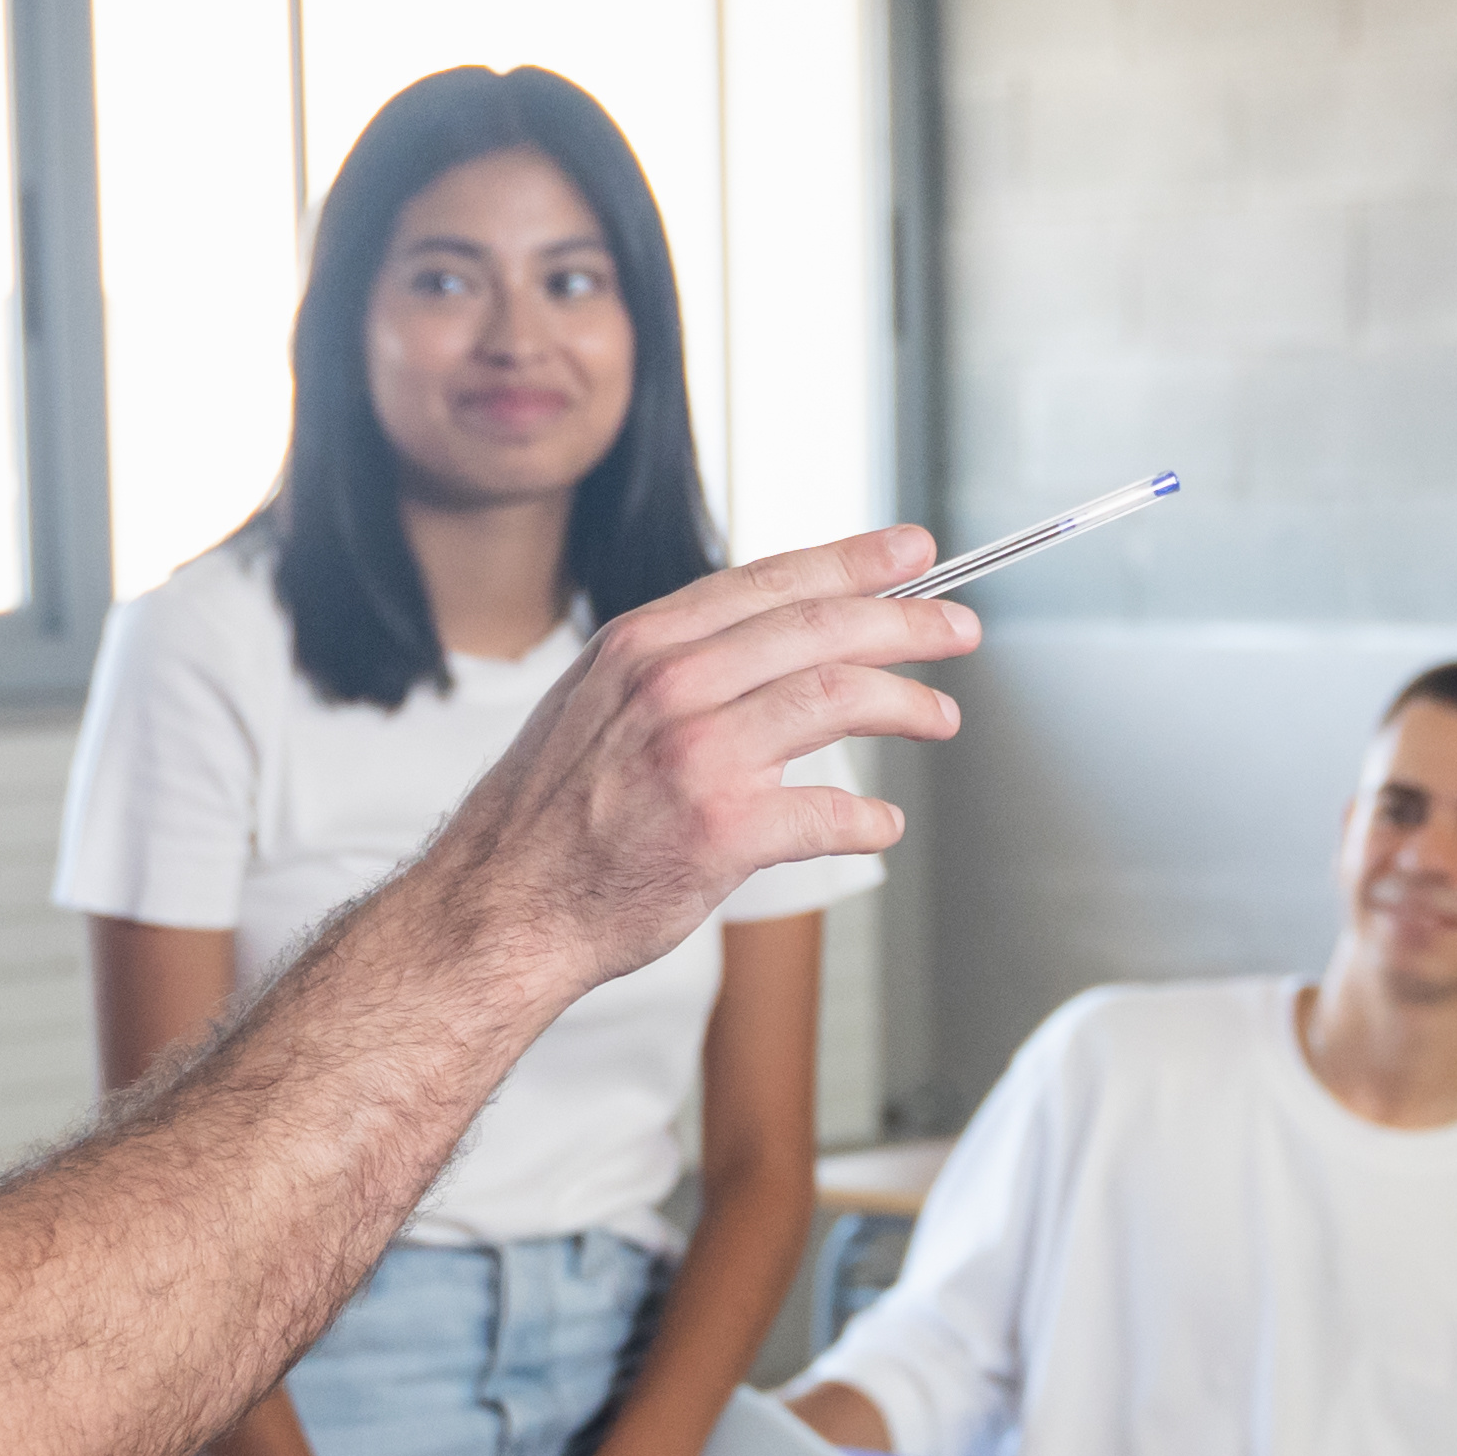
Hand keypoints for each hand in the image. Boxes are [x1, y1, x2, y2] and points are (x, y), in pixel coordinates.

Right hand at [404, 527, 970, 1001]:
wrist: (499, 904)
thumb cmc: (550, 815)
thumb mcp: (595, 701)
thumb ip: (675, 664)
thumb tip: (767, 640)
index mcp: (645, 643)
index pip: (774, 580)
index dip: (855, 561)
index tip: (911, 552)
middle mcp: (672, 683)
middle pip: (823, 627)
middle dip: (907, 621)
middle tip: (957, 630)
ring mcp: (698, 752)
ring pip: (838, 696)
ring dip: (906, 704)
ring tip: (940, 716)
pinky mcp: (721, 828)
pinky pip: (827, 810)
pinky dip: (867, 818)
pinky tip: (882, 825)